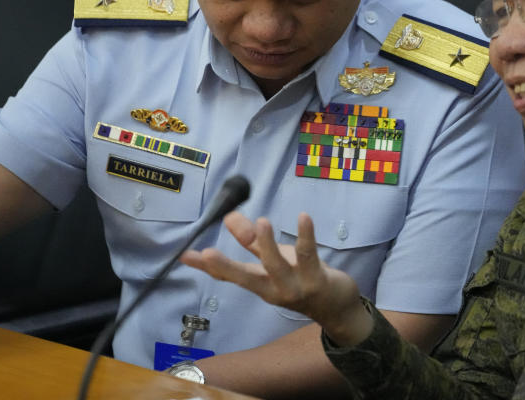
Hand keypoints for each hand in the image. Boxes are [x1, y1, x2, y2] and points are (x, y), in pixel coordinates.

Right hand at [181, 211, 373, 345]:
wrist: (338, 308)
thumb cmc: (302, 279)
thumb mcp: (275, 259)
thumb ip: (253, 240)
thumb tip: (229, 216)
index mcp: (260, 284)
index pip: (228, 276)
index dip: (207, 267)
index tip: (185, 255)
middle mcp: (273, 289)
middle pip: (246, 278)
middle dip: (226, 266)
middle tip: (207, 253)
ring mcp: (295, 287)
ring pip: (277, 267)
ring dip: (268, 245)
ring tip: (261, 221)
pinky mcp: (317, 280)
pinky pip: (310, 256)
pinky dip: (306, 237)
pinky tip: (304, 218)